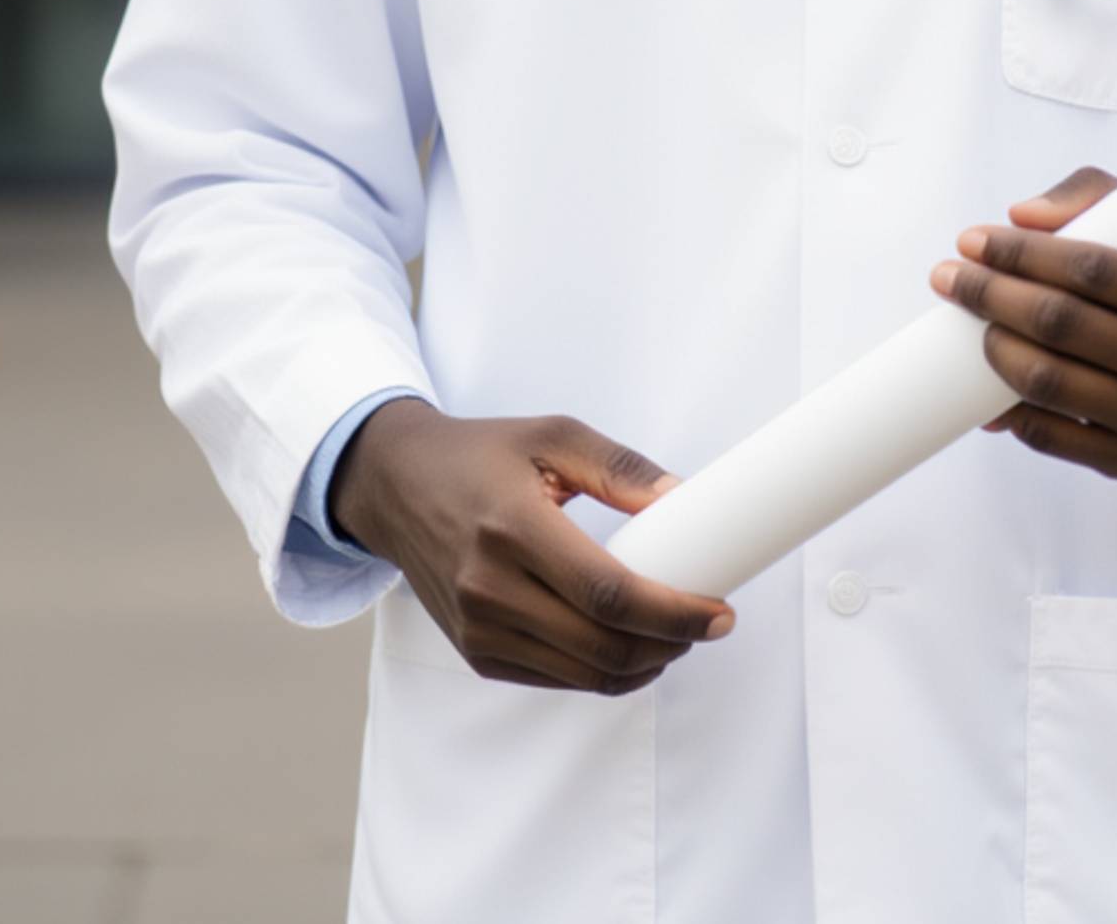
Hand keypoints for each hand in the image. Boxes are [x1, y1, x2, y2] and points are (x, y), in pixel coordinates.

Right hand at [329, 400, 734, 691]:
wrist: (398, 487)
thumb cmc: (480, 455)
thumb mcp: (552, 436)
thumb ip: (620, 468)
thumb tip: (682, 499)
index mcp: (513, 527)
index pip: (608, 595)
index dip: (674, 613)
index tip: (719, 612)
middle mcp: (489, 587)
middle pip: (602, 646)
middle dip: (670, 644)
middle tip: (707, 623)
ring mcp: (478, 628)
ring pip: (583, 675)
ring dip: (643, 666)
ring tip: (675, 634)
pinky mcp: (475, 652)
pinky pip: (554, 679)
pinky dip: (602, 672)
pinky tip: (629, 645)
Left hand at [927, 165, 1116, 478]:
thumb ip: (1091, 200)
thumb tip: (1020, 216)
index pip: (1089, 268)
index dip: (1021, 253)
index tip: (972, 240)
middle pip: (1060, 323)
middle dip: (990, 295)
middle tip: (949, 276)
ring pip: (1047, 382)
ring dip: (993, 348)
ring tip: (973, 324)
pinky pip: (1048, 436)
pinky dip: (1006, 409)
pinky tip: (986, 386)